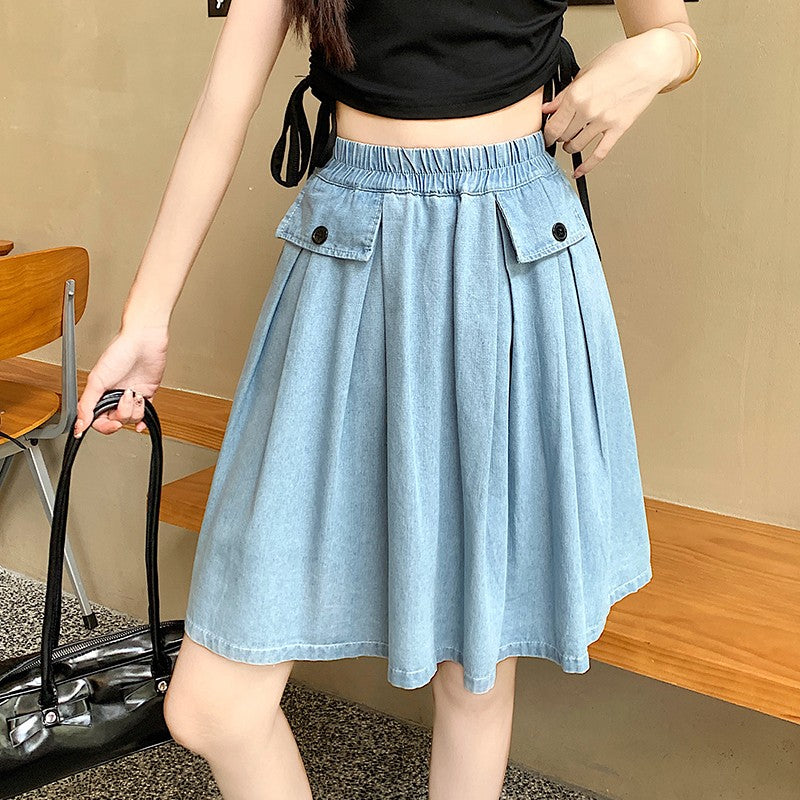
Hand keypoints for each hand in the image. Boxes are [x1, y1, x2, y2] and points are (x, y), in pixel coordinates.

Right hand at [73, 324, 168, 437]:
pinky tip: (142, 422)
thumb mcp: (97, 380)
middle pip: (116, 420)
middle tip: (124, 401)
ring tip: (135, 394)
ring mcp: (132, 395)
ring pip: (131, 418)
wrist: (144, 341)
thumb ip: (87, 405)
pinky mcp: (148, 393)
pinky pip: (146, 414)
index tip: (112, 423)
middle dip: (121, 414)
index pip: (98, 419)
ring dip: (134, 410)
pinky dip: (144, 420)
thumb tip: (79, 425)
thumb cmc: (119, 352)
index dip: (104, 425)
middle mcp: (115, 395)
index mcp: (100, 392)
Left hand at [541, 28, 684, 178]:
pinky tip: (579, 171)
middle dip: (558, 136)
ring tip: (570, 143)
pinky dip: (587, 166)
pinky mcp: (618, 129)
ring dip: (570, 147)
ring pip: (576, 146)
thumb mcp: (586, 71)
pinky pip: (599, 154)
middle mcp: (588, 110)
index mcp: (577, 94)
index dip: (547, 131)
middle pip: (562, 136)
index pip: (553, 124)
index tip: (546, 132)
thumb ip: (565, 93)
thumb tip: (548, 108)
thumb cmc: (622, 59)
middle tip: (559, 134)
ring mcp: (603, 122)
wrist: (652, 61)